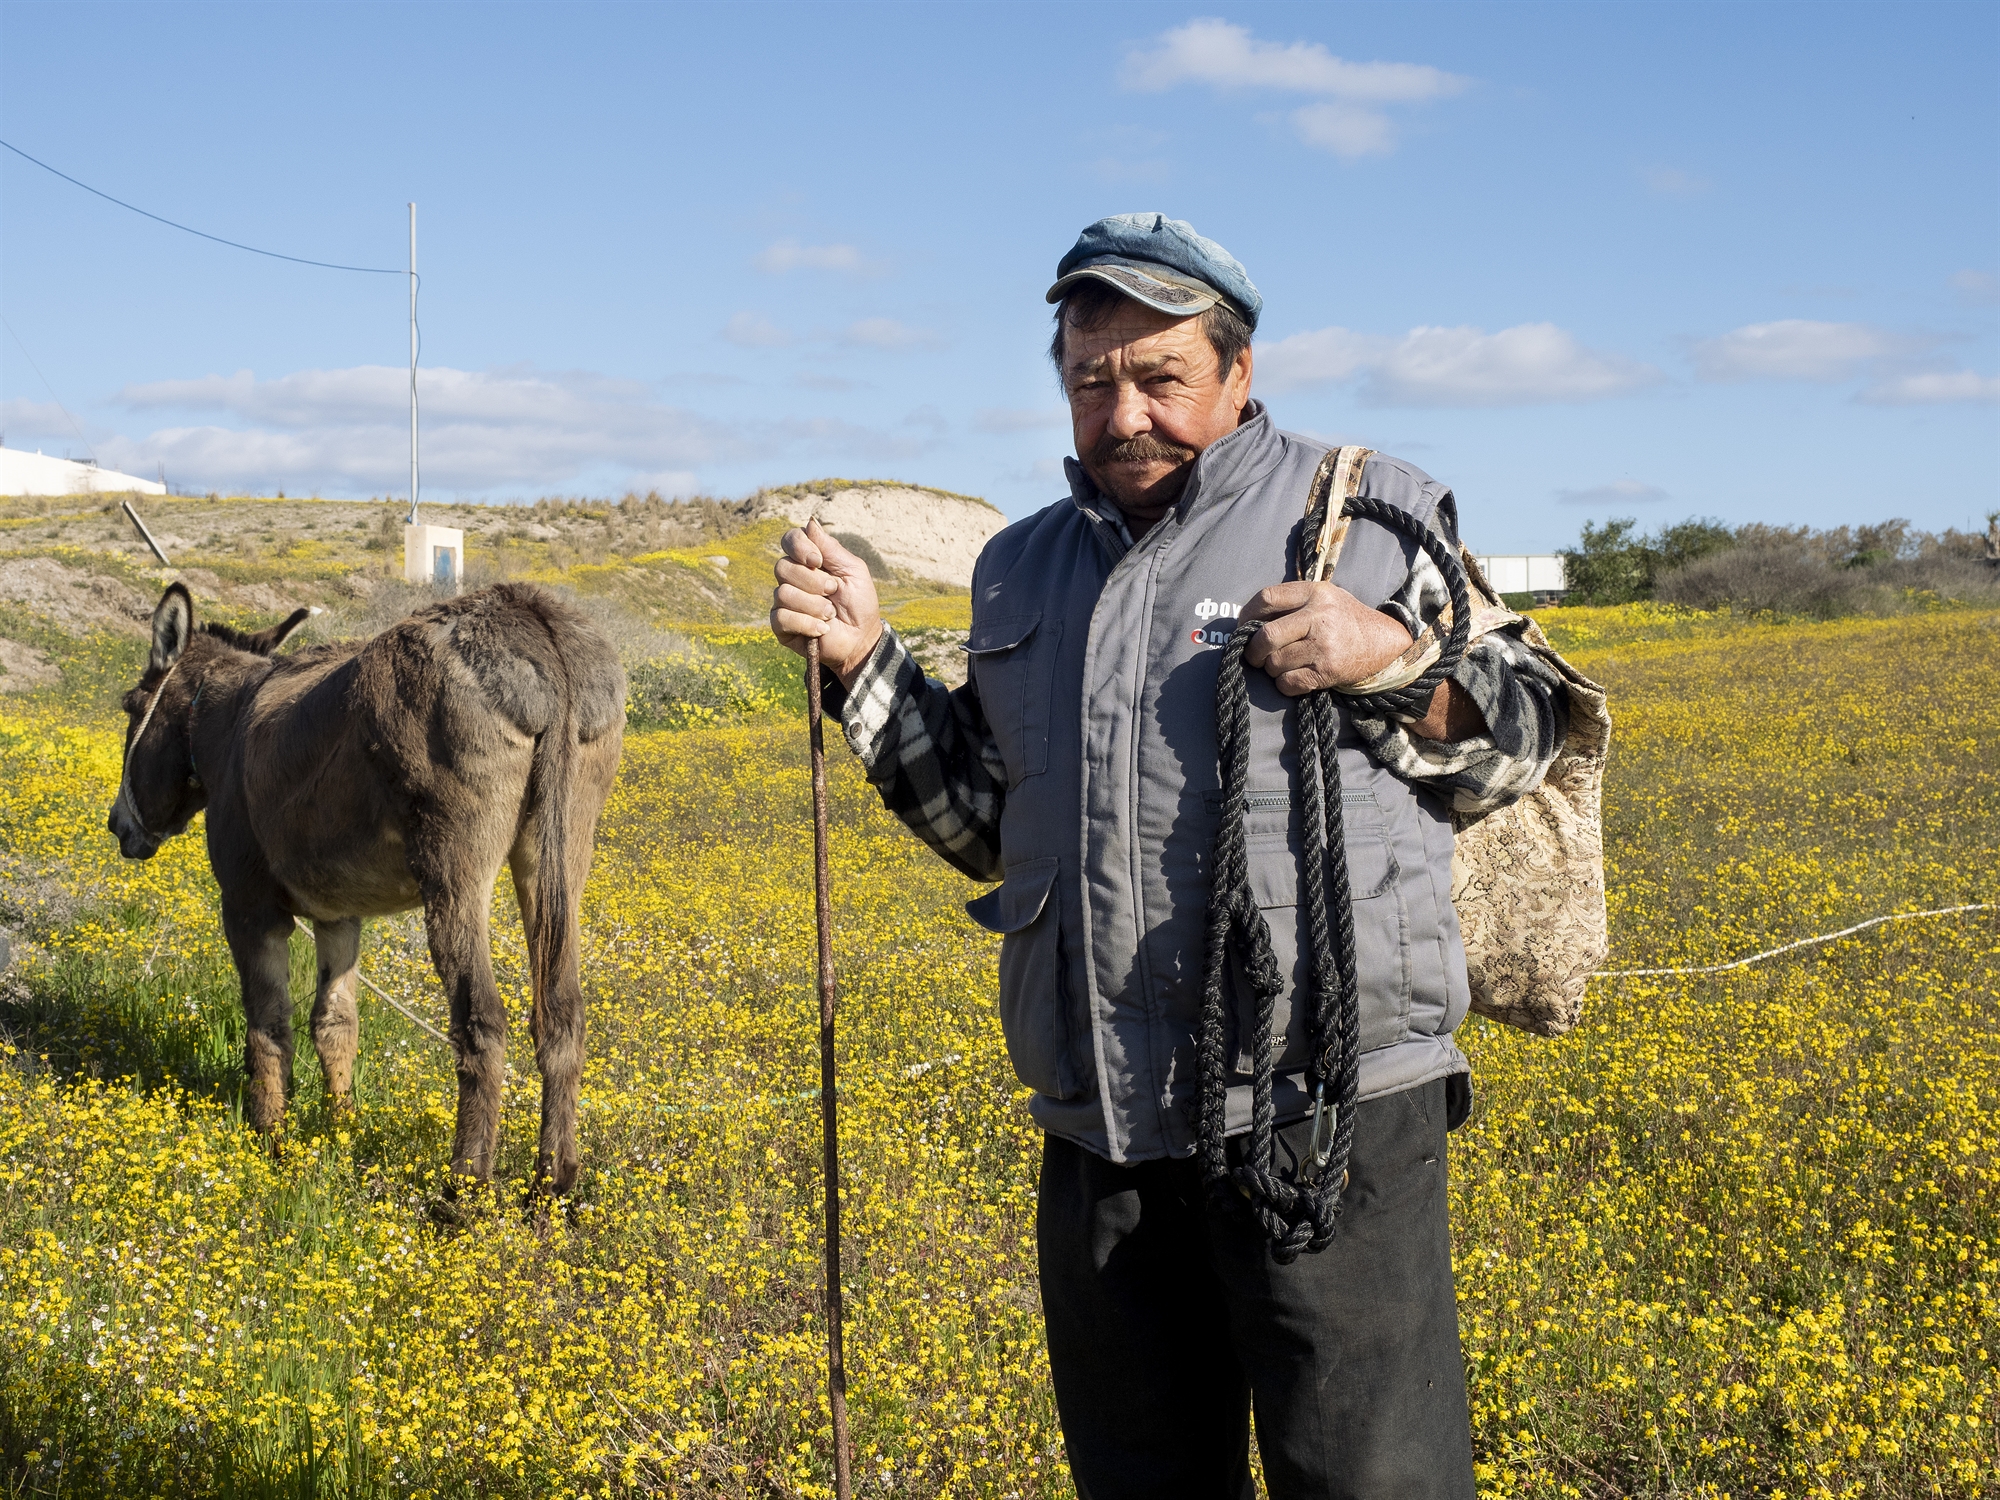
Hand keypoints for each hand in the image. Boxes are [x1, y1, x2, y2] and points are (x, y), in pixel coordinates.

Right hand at [770, 519, 883, 686]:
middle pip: (783, 567)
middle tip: (833, 591)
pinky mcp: (780, 625)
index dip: (799, 547)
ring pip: (783, 593)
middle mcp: (792, 578)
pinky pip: (781, 617)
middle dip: (813, 581)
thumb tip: (810, 521)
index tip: (818, 561)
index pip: (790, 540)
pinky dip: (806, 622)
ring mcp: (784, 601)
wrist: (861, 638)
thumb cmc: (859, 603)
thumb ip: (831, 548)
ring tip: (831, 614)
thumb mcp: (853, 571)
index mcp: (809, 560)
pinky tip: (822, 629)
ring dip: (813, 605)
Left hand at [1240, 581, 1413, 695]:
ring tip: (1281, 665)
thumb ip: (1290, 602)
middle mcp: (1319, 616)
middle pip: (1266, 636)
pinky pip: (1288, 683)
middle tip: (1254, 656)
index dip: (1247, 615)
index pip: (1266, 598)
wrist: (1381, 641)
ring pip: (1274, 663)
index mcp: (1314, 592)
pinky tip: (1293, 677)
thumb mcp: (1322, 597)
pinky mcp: (1327, 671)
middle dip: (1252, 650)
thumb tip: (1246, 622)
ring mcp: (1324, 645)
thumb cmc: (1343, 618)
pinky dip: (1283, 684)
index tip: (1244, 627)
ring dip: (1271, 669)